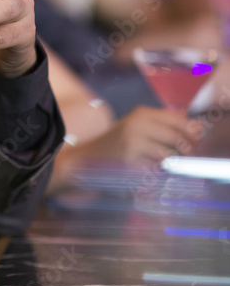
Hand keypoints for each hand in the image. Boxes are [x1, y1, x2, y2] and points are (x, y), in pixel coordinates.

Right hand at [71, 107, 203, 167]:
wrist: (88, 158)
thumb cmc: (117, 143)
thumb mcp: (137, 126)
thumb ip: (162, 124)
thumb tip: (196, 127)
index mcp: (141, 113)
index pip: (177, 119)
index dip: (191, 131)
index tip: (198, 141)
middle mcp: (137, 124)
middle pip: (176, 137)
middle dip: (185, 149)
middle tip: (187, 157)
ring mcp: (133, 143)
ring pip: (168, 155)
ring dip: (171, 163)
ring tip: (163, 164)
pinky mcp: (130, 161)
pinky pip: (155, 169)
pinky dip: (157, 172)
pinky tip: (148, 171)